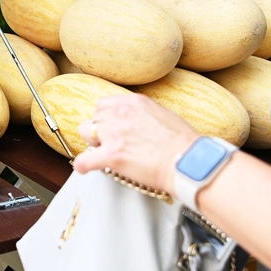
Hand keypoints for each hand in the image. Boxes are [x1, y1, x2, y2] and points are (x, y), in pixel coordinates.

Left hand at [72, 93, 198, 193]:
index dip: (106, 117)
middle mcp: (120, 113)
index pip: (105, 104)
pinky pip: (84, 160)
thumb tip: (137, 122)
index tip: (110, 127)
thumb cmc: (183, 143)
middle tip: (108, 142)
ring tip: (100, 153)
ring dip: (92, 143)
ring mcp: (114, 133)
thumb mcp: (163, 115)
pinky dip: (82, 165)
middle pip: (94, 118)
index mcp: (133, 102)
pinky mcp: (111, 155)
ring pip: (85, 133)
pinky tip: (85, 168)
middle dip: (99, 130)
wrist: (187, 162)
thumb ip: (144, 114)